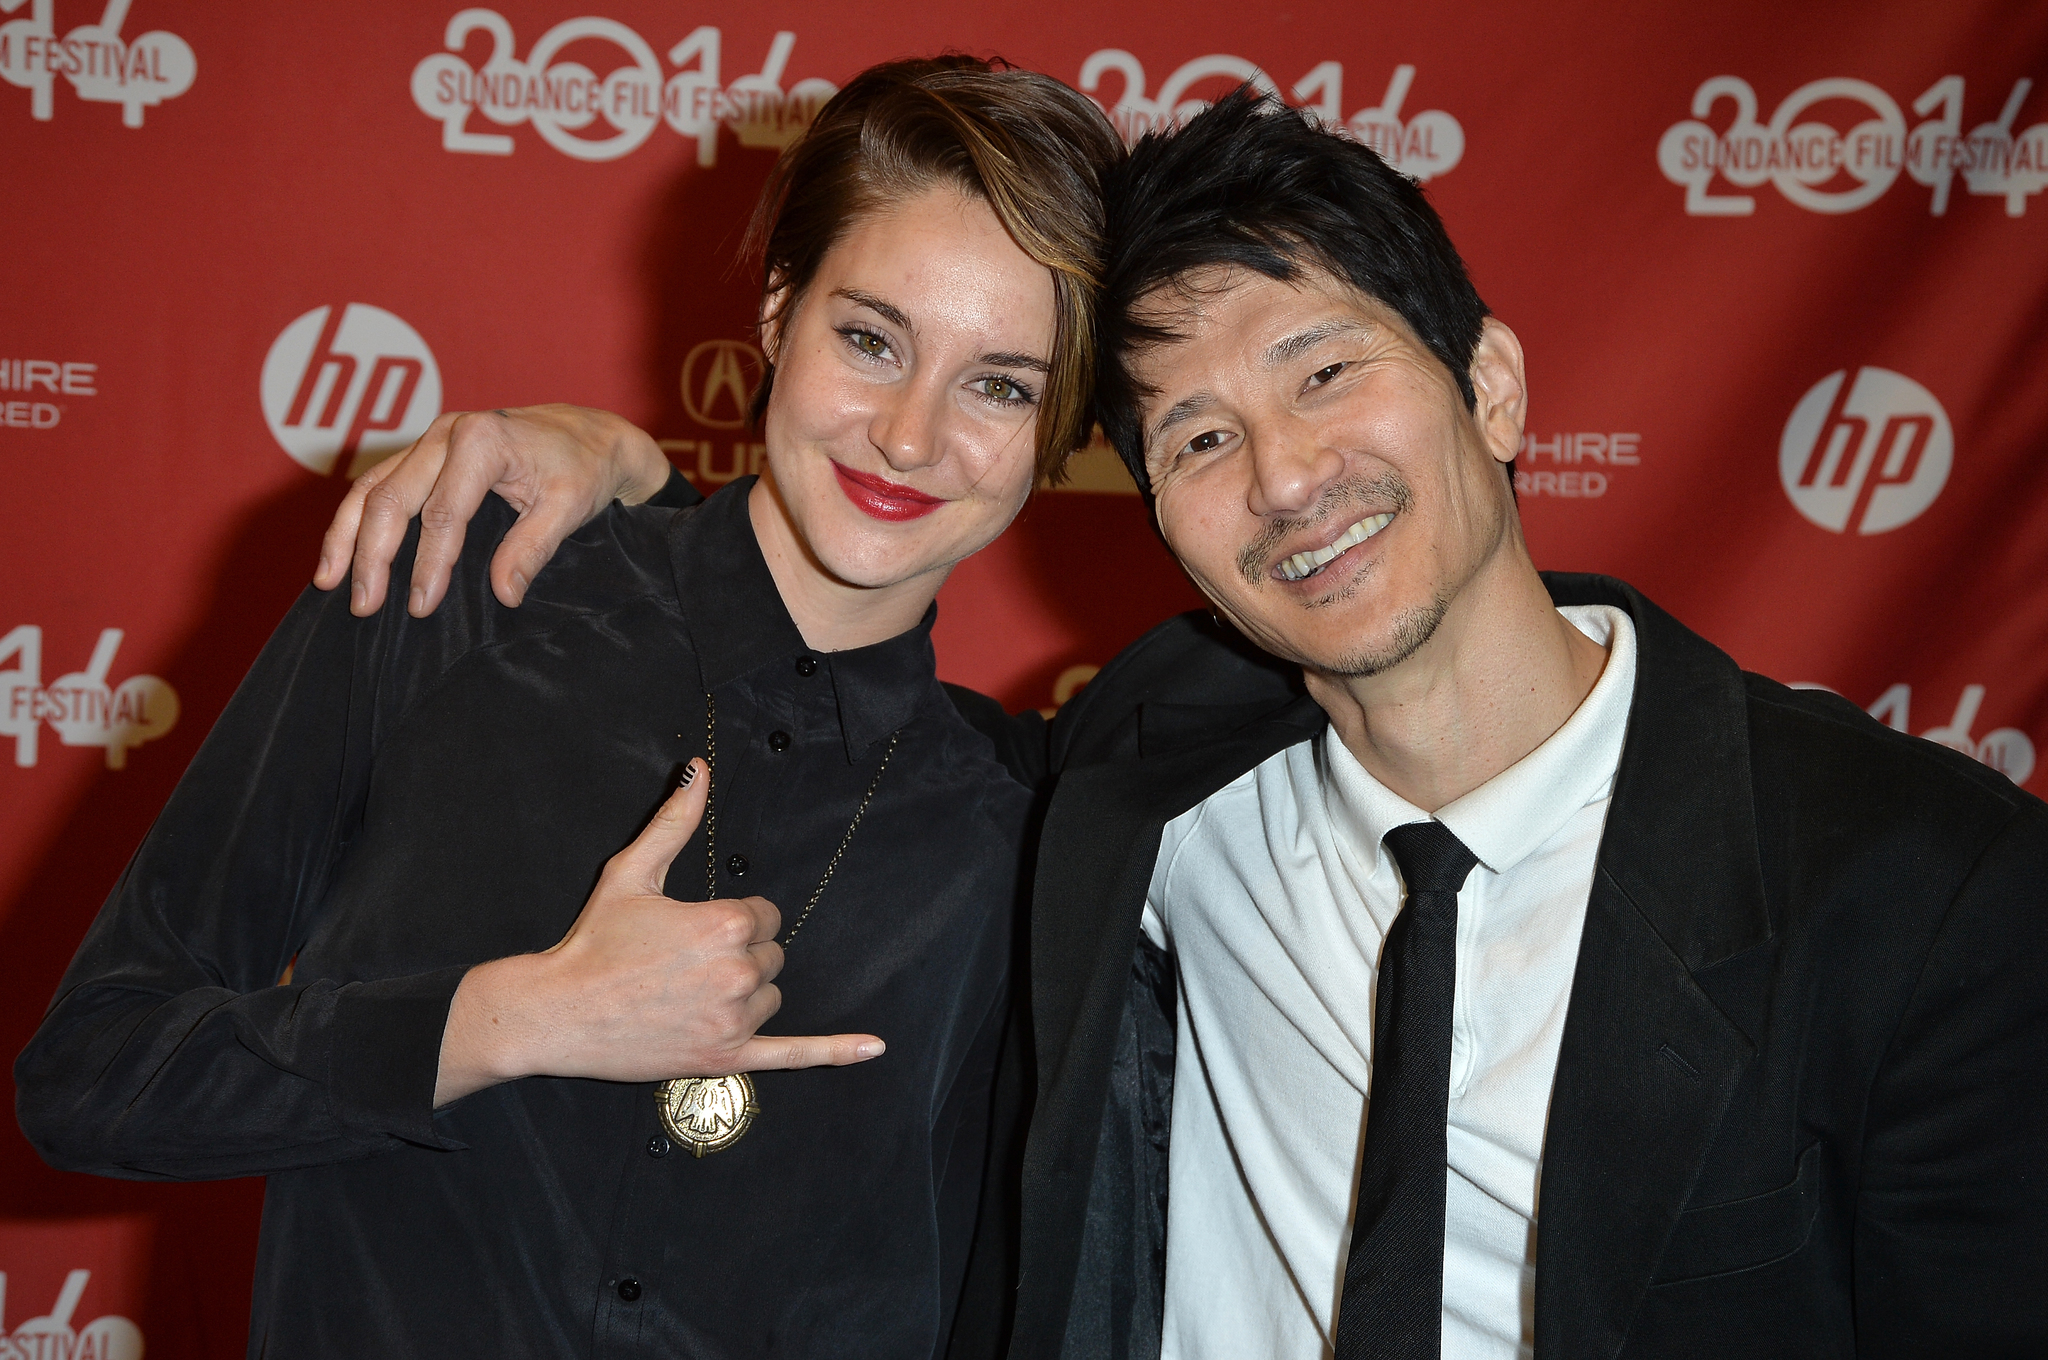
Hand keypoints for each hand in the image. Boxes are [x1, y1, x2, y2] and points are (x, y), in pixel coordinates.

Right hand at [313, 404, 674, 619]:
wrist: (590, 433)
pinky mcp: (424, 452)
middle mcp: (447, 432)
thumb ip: (533, 549)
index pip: (443, 513)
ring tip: (330, 583)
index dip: (429, 564)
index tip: (421, 607)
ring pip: (371, 487)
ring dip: (347, 536)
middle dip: (372, 555)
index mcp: (483, 440)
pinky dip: (355, 519)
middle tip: (364, 606)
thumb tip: (504, 596)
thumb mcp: (569, 508)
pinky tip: (341, 553)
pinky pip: (378, 484)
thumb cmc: (582, 468)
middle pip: (391, 498)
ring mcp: (430, 439)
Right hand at [433, 760, 884, 1105]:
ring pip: (771, 997)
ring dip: (744, 995)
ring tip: (689, 994)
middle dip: (739, 956)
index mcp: (724, 924)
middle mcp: (737, 972)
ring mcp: (734, 1020)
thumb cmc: (594, 941)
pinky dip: (834, 1052)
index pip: (765, 916)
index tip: (695, 929)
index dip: (733, 920)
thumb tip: (699, 770)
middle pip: (771, 956)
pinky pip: (793, 1054)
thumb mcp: (632, 871)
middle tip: (685, 963)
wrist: (558, 1010)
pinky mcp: (726, 1057)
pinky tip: (872, 1048)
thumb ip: (675, 821)